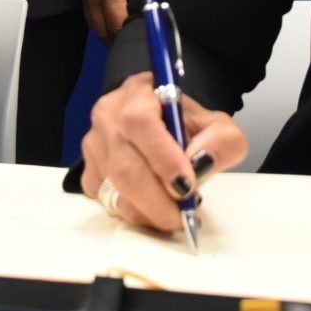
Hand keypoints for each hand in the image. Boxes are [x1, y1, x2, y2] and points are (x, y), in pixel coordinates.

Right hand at [79, 71, 246, 235]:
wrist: (156, 120)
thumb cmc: (183, 122)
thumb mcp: (215, 123)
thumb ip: (221, 140)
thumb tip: (203, 162)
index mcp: (138, 94)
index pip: (140, 123)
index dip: (162, 159)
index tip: (187, 187)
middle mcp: (107, 116)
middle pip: (124, 166)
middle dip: (158, 201)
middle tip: (185, 216)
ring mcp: (93, 146)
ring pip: (115, 190)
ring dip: (149, 211)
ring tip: (175, 212)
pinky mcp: (89, 173)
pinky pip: (108, 202)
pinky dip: (135, 214)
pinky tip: (154, 209)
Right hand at [80, 0, 155, 43]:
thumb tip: (149, 10)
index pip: (116, 25)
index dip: (129, 36)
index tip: (143, 40)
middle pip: (101, 29)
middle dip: (116, 40)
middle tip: (134, 45)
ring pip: (92, 22)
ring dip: (106, 32)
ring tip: (124, 38)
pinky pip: (89, 11)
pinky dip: (100, 21)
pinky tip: (113, 21)